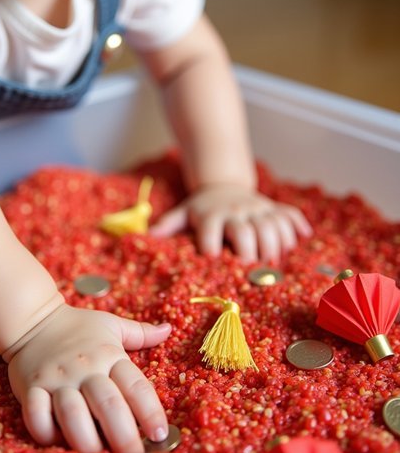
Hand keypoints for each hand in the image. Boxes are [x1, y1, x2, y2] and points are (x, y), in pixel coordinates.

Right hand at [6, 304, 171, 452]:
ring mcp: (56, 379)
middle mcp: (85, 368)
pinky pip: (36, 414)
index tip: (160, 435)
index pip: (135, 385)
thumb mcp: (111, 325)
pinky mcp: (31, 387)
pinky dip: (46, 432)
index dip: (150, 412)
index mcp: (109, 355)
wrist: (31, 318)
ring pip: (72, 413)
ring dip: (86, 439)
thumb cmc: (76, 326)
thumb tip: (168, 329)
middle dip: (124, 436)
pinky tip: (57, 442)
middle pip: (108, 405)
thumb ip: (140, 333)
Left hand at [149, 184, 311, 262]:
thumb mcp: (183, 213)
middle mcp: (235, 210)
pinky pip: (289, 214)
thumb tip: (149, 236)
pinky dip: (297, 225)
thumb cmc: (202, 208)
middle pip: (245, 230)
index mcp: (211, 214)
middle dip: (248, 250)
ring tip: (274, 262)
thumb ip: (168, 224)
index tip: (213, 260)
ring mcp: (257, 209)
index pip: (210, 228)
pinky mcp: (273, 208)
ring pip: (270, 224)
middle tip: (250, 269)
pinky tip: (302, 238)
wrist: (223, 183)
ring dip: (275, 243)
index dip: (211, 244)